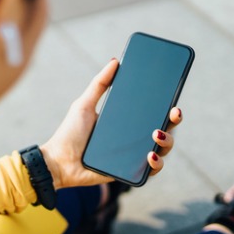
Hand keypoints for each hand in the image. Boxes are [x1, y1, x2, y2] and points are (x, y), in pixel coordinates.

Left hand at [40, 59, 183, 188]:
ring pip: (162, 151)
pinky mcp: (128, 173)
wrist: (59, 162)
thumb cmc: (69, 134)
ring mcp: (133, 157)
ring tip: (157, 134)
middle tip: (174, 113)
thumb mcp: (84, 104)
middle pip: (164, 131)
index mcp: (126, 122)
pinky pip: (150, 171)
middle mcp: (133, 139)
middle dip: (173, 122)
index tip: (173, 98)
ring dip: (167, 142)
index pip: (153, 113)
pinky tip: (150, 156)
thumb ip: (99, 84)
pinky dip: (155, 164)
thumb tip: (115, 60)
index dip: (167, 107)